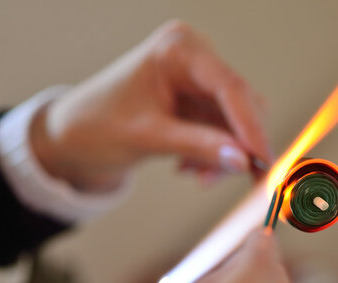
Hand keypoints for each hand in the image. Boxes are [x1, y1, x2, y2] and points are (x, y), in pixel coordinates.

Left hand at [31, 20, 271, 191]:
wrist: (73, 137)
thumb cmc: (97, 125)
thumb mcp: (149, 137)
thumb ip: (199, 146)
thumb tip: (244, 160)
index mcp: (178, 49)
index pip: (229, 86)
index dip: (250, 126)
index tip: (264, 160)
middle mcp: (194, 58)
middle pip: (238, 104)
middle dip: (236, 145)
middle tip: (235, 179)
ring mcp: (196, 80)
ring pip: (234, 122)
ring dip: (223, 154)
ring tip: (196, 175)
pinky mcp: (195, 101)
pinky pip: (221, 131)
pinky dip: (212, 154)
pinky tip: (188, 166)